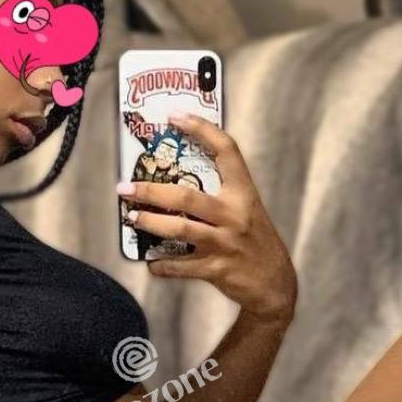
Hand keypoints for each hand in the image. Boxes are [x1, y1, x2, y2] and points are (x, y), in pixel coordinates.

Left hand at [117, 113, 296, 323]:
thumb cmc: (255, 242)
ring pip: (179, 229)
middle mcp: (235, 215)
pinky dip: (161, 265)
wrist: (275, 284)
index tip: (174, 116)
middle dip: (151, 191)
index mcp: (244, 193)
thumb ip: (223, 194)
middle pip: (186, 196)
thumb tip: (180, 178)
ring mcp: (225, 243)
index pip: (226, 151)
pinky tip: (149, 262)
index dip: (201, 129)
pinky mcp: (217, 269)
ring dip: (150, 223)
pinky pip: (180, 266)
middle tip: (125, 188)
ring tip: (131, 218)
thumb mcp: (248, 210)